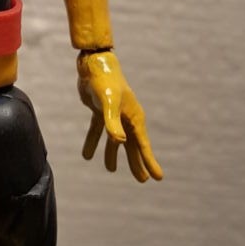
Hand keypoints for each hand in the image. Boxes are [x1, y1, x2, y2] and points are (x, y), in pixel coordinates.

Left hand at [77, 51, 161, 182]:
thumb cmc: (104, 82)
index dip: (149, 162)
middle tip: (142, 180)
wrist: (94, 65)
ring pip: (115, 141)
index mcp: (134, 118)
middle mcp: (126, 118)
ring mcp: (113, 115)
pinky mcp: (99, 111)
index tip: (157, 178)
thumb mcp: (107, 103)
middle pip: (132, 146)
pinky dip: (93, 142)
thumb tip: (119, 141)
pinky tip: (87, 155)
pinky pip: (97, 131)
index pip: (143, 145)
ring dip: (113, 155)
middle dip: (136, 163)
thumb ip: (112, 123)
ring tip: (111, 170)